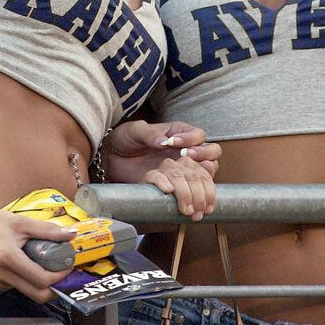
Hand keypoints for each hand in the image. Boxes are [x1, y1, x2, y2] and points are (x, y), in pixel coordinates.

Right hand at [0, 201, 76, 301]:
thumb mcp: (23, 222)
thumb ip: (48, 230)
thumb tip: (71, 234)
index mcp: (8, 258)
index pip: (40, 279)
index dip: (59, 276)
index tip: (68, 266)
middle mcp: (1, 275)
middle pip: (36, 294)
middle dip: (54, 287)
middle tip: (64, 273)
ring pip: (27, 291)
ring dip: (41, 282)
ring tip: (49, 263)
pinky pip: (17, 286)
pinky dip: (28, 279)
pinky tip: (31, 263)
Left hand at [104, 120, 220, 184]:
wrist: (112, 159)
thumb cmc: (126, 139)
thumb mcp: (135, 131)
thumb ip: (149, 133)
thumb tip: (164, 142)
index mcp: (179, 133)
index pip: (198, 135)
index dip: (191, 139)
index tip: (174, 144)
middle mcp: (186, 151)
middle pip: (212, 152)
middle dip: (204, 155)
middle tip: (188, 158)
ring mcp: (183, 169)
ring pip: (207, 172)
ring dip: (204, 177)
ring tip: (190, 178)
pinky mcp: (177, 186)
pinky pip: (193, 190)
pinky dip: (193, 193)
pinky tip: (180, 192)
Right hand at [143, 154, 216, 220]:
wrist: (156, 206)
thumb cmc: (178, 199)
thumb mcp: (194, 192)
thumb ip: (204, 180)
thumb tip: (210, 165)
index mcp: (193, 165)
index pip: (205, 176)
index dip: (209, 194)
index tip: (209, 210)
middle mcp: (179, 163)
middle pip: (193, 177)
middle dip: (198, 198)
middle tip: (197, 215)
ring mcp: (165, 168)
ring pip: (177, 176)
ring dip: (184, 195)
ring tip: (186, 210)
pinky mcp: (150, 175)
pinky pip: (157, 176)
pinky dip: (164, 183)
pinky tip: (168, 190)